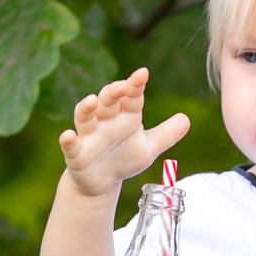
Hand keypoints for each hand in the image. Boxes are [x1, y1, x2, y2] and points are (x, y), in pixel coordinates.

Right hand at [61, 67, 192, 202]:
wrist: (103, 182)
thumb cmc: (124, 158)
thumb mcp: (149, 148)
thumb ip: (167, 134)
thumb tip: (187, 119)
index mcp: (125, 115)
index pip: (131, 96)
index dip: (135, 85)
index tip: (143, 73)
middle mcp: (106, 120)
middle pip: (107, 100)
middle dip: (113, 92)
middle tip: (122, 87)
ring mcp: (89, 135)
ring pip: (85, 116)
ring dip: (86, 107)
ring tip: (91, 101)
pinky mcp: (76, 153)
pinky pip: (70, 144)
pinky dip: (68, 140)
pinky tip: (68, 136)